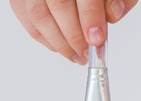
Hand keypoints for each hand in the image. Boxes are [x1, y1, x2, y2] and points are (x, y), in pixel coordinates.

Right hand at [10, 0, 137, 64]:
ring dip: (58, 42)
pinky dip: (44, 38)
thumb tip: (113, 15)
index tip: (96, 38)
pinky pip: (27, 20)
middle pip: (58, 4)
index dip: (90, 17)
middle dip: (73, 35)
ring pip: (39, 15)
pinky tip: (59, 46)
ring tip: (75, 55)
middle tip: (86, 51)